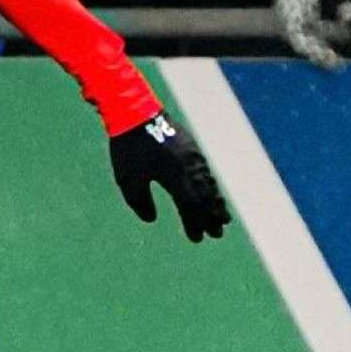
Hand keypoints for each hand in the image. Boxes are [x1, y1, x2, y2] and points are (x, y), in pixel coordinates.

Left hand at [108, 113, 230, 243]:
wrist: (135, 113)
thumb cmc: (128, 149)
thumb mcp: (128, 179)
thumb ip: (140, 202)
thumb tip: (151, 219)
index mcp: (175, 178)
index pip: (189, 207)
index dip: (194, 224)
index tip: (197, 238)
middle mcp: (190, 169)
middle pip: (204, 199)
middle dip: (211, 217)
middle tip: (217, 234)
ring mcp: (193, 157)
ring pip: (209, 185)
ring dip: (216, 203)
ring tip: (223, 218)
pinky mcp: (192, 148)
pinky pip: (206, 172)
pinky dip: (211, 186)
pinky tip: (212, 193)